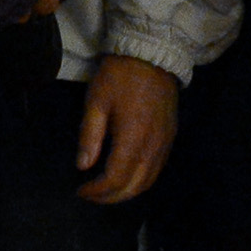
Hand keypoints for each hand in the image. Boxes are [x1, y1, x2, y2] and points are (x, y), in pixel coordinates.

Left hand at [75, 53, 179, 202]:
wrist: (152, 52)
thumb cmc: (120, 76)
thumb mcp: (96, 101)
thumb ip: (89, 136)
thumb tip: (83, 167)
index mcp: (133, 138)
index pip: (115, 179)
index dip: (97, 191)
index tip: (80, 189)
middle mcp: (153, 146)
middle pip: (134, 187)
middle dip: (110, 197)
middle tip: (90, 195)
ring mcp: (165, 143)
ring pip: (148, 182)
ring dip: (126, 192)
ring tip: (106, 191)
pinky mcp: (170, 137)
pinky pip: (157, 169)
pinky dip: (141, 181)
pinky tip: (127, 176)